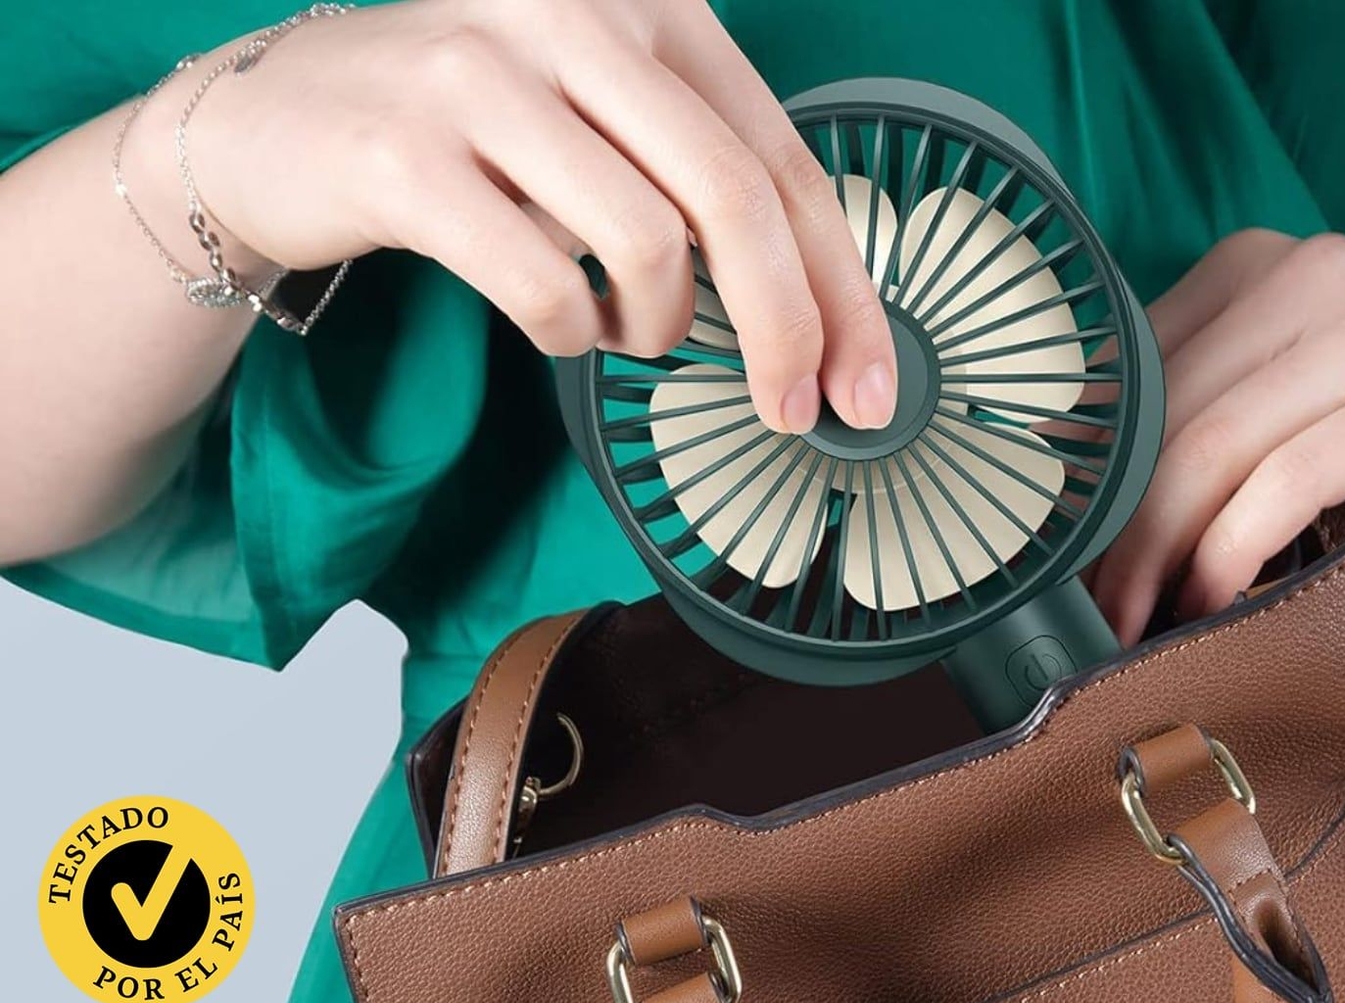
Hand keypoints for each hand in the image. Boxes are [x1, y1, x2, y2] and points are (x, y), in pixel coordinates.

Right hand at [175, 0, 893, 432]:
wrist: (269, 117)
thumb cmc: (469, 130)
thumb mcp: (602, 115)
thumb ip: (703, 174)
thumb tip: (824, 313)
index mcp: (648, 3)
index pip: (781, 158)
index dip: (843, 288)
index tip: (866, 384)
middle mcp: (573, 12)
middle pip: (734, 201)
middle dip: (786, 332)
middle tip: (791, 411)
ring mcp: (483, 76)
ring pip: (648, 247)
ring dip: (656, 326)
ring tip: (624, 326)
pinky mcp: (407, 156)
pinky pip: (546, 286)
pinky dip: (572, 333)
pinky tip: (560, 319)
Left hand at [1092, 229, 1344, 644]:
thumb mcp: (1265, 430)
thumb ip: (1177, 433)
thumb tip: (1053, 486)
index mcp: (1256, 266)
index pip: (1136, 368)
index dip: (1088, 468)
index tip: (1055, 552)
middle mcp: (1316, 271)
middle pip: (1170, 408)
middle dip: (1117, 524)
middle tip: (1091, 608)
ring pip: (1217, 442)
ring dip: (1162, 549)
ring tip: (1139, 618)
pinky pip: (1292, 478)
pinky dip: (1234, 548)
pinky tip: (1213, 598)